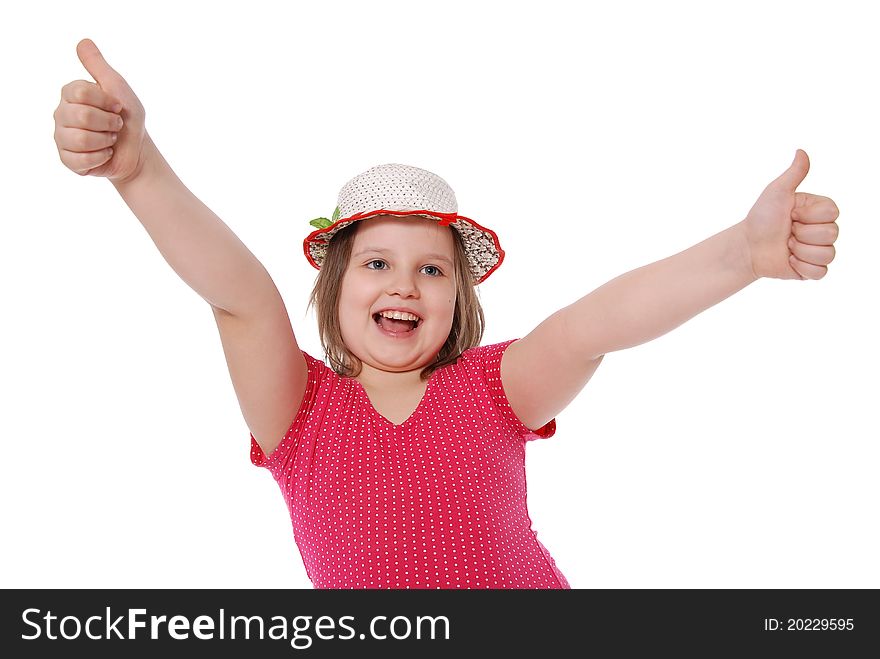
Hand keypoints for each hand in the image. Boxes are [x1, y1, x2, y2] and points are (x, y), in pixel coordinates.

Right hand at [53, 39, 146, 181]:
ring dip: (106, 141)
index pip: (81, 92)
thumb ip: (99, 66)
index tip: (117, 106)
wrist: (137, 150)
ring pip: (80, 139)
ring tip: (110, 139)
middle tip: (116, 125)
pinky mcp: (67, 159)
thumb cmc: (128, 118)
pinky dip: (101, 157)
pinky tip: (105, 153)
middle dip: (109, 123)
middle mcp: (61, 114)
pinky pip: (81, 159)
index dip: (106, 101)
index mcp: (71, 94)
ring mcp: (62, 137)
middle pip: (82, 116)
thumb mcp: (118, 89)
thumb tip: (83, 42)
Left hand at [741, 149, 839, 279]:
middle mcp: (824, 230)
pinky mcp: (812, 270)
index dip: (808, 216)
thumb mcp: (776, 192)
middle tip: (787, 232)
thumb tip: (801, 151)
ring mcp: (819, 250)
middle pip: (832, 234)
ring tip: (787, 246)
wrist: (748, 246)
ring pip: (827, 254)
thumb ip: (793, 174)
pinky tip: (789, 260)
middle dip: (802, 233)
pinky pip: (820, 272)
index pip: (832, 213)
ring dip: (800, 251)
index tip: (791, 214)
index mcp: (820, 210)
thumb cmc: (761, 217)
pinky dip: (801, 267)